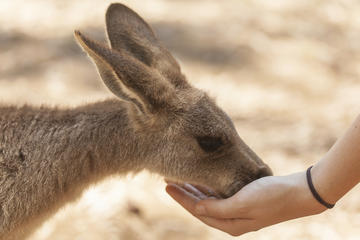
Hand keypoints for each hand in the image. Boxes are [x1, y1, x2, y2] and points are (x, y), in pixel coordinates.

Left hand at [166, 172, 326, 235]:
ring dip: (196, 190)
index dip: (181, 198)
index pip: (198, 211)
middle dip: (185, 193)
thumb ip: (217, 208)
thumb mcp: (242, 203)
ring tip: (182, 178)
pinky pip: (220, 195)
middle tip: (170, 179)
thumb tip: (196, 209)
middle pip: (201, 206)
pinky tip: (203, 180)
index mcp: (229, 224)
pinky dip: (210, 188)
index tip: (167, 185)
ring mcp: (239, 210)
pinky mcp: (245, 201)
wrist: (300, 192)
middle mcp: (232, 220)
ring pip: (210, 200)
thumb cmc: (272, 197)